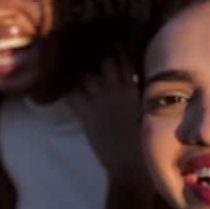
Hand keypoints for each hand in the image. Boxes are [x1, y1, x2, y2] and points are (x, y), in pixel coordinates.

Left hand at [67, 54, 145, 178]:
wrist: (131, 166)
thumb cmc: (144, 141)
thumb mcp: (146, 111)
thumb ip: (137, 92)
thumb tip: (131, 78)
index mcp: (135, 89)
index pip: (124, 59)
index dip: (117, 49)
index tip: (111, 42)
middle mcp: (116, 90)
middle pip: (104, 60)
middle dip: (98, 54)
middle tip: (89, 51)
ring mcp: (98, 101)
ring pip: (85, 75)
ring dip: (82, 71)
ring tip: (74, 67)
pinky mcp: (85, 115)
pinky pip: (71, 94)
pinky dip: (67, 88)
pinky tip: (63, 85)